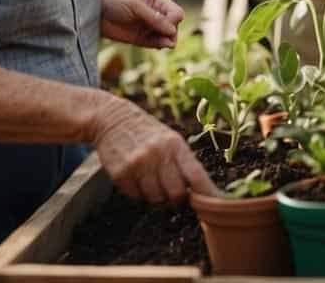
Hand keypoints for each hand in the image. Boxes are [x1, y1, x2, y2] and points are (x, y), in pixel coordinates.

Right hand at [92, 98, 214, 203]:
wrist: (112, 119)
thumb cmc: (147, 132)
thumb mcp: (170, 139)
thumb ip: (183, 161)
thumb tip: (199, 191)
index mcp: (175, 144)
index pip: (196, 174)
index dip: (205, 193)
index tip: (212, 205)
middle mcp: (158, 153)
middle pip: (176, 193)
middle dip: (176, 198)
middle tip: (171, 193)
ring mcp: (139, 163)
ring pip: (156, 198)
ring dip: (155, 196)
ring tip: (150, 180)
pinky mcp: (121, 173)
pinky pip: (136, 196)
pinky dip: (137, 192)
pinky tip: (135, 177)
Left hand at [99, 0, 182, 48]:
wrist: (95, 14)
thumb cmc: (114, 3)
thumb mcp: (135, 7)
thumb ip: (154, 18)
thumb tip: (172, 31)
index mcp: (155, 0)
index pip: (175, 12)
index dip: (173, 20)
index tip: (166, 26)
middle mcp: (155, 13)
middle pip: (174, 24)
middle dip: (172, 32)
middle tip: (166, 38)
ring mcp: (148, 26)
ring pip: (167, 36)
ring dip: (168, 40)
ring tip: (163, 44)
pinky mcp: (141, 38)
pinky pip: (156, 43)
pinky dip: (160, 45)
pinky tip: (160, 46)